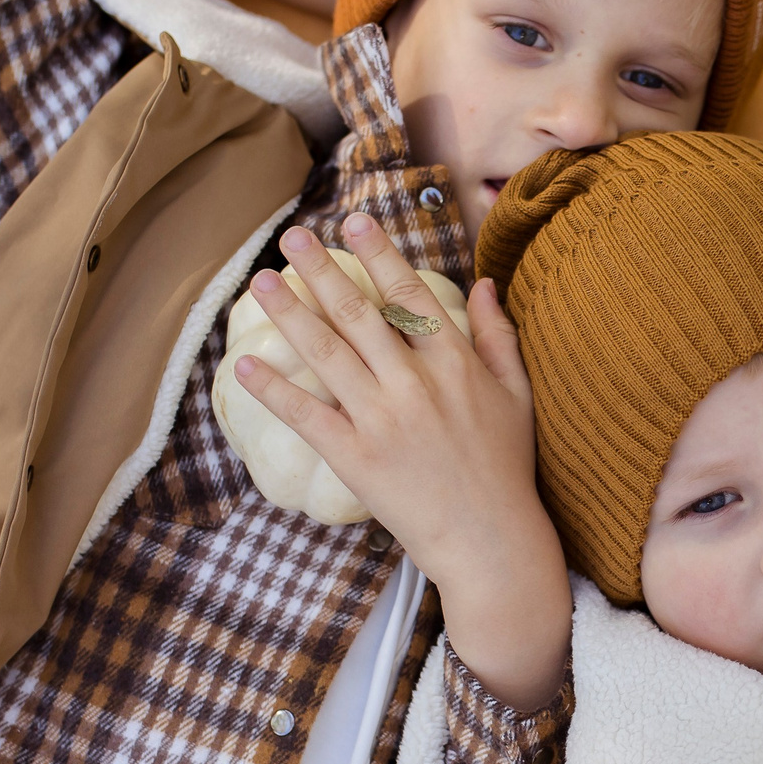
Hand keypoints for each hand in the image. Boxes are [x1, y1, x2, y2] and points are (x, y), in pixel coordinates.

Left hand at [233, 214, 571, 708]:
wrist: (492, 542)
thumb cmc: (507, 470)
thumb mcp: (517, 395)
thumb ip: (498, 335)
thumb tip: (482, 283)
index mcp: (455, 363)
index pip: (410, 294)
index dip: (378, 254)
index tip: (352, 221)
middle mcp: (415, 384)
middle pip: (358, 313)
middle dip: (321, 270)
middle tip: (291, 237)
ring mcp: (382, 420)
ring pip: (326, 352)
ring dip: (289, 313)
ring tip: (261, 281)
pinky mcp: (356, 459)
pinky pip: (306, 415)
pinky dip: (273, 388)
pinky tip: (245, 363)